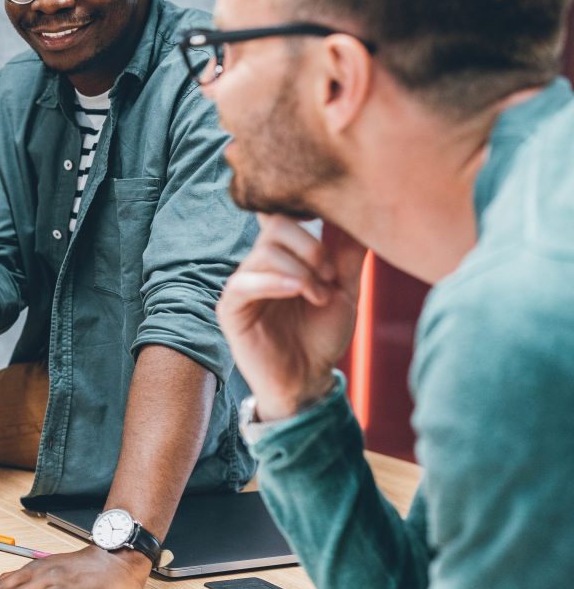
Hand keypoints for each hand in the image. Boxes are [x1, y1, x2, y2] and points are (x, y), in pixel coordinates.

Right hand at [217, 216, 367, 420]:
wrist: (308, 380)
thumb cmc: (321, 336)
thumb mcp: (345, 290)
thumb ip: (347, 255)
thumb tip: (358, 214)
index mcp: (283, 255)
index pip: (283, 213)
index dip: (302, 208)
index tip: (330, 221)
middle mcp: (259, 264)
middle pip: (277, 225)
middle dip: (311, 247)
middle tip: (331, 276)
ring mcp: (243, 284)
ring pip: (265, 253)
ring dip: (302, 272)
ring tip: (320, 297)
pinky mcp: (231, 308)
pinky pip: (244, 283)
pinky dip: (276, 282)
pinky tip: (299, 292)